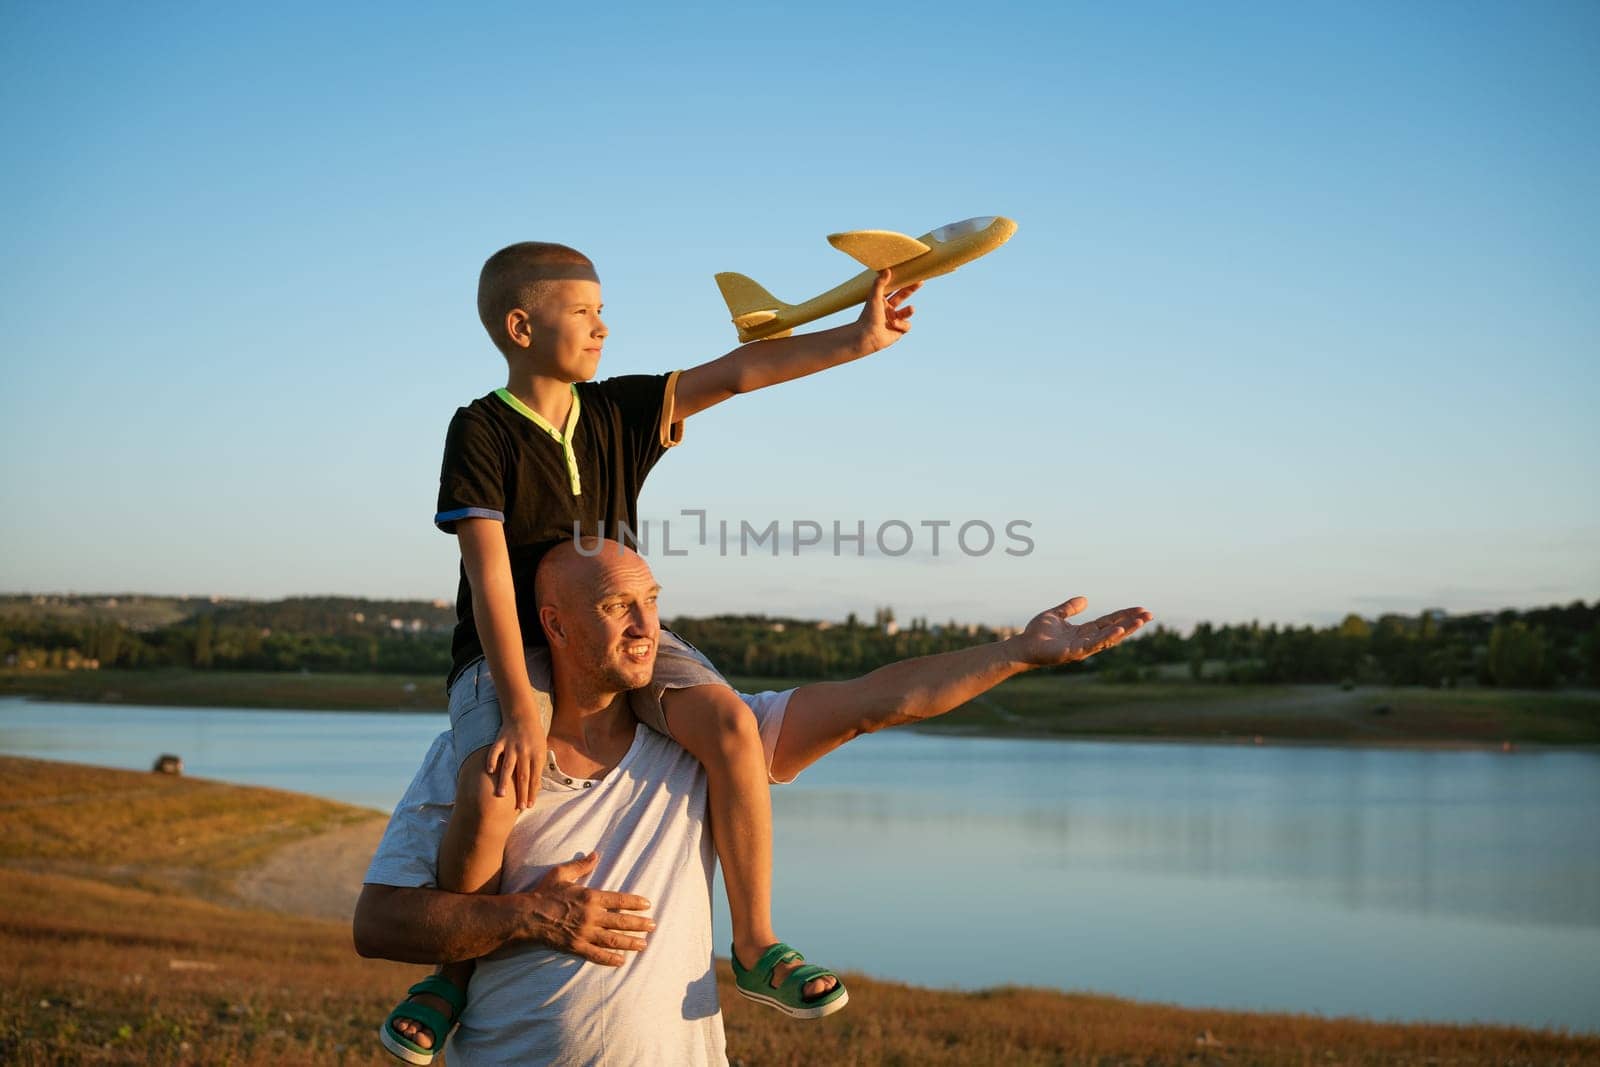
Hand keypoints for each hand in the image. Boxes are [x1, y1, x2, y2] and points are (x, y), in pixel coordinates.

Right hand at [486, 706, 547, 809]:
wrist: (523, 715)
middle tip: (519, 807)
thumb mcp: (541, 750)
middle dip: (522, 792)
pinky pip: (495, 752)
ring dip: (505, 782)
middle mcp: (525, 752)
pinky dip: (492, 761)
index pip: (535, 778)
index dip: (532, 792)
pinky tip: (489, 772)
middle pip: (523, 776)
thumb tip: (535, 788)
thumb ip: (537, 767)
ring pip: (508, 766)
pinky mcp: (501, 740)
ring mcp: (512, 746)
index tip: (529, 805)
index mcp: (537, 755)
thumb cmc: (534, 736)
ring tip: (501, 795)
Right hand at [517, 852, 654, 965]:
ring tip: (644, 945)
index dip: (635, 903)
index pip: (619, 901)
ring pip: (612, 940)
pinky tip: (621, 961)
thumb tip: (595, 854)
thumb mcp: (561, 874)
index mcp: (590, 897)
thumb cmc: (544, 893)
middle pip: (621, 922)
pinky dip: (610, 959)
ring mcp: (584, 933)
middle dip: (639, 924)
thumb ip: (581, 865)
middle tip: (653, 926)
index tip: (648, 905)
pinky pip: (596, 955)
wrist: (526, 916)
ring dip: (630, 942)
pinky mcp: (575, 947)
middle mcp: (590, 916)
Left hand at [853, 269, 919, 353]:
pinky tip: (893, 326)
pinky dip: (901, 325)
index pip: (894, 288)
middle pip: (903, 296)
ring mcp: (894, 319)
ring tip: (911, 309)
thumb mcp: (874, 297)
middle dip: (911, 289)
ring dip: (909, 311)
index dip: (901, 281)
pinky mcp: (898, 330)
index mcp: (882, 300)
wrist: (867, 336)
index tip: (909, 273)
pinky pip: (907, 325)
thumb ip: (880, 283)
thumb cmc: (868, 316)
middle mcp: (888, 309)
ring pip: (908, 312)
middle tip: (920, 282)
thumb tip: (888, 270)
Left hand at [1010, 598, 1152, 667]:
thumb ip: (1070, 608)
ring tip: (1141, 621)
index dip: (1124, 616)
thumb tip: (1085, 599)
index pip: (1109, 622)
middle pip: (1114, 630)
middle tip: (1149, 615)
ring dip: (1125, 630)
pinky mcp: (1075, 652)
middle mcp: (1087, 640)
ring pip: (1109, 638)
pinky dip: (1107, 638)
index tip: (1141, 610)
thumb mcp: (1056, 615)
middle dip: (1131, 623)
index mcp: (1084, 631)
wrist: (1023, 646)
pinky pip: (1094, 645)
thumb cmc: (1037, 633)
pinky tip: (1119, 631)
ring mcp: (1083, 648)